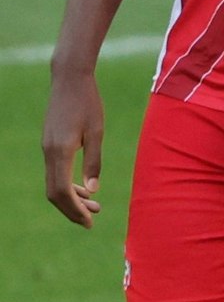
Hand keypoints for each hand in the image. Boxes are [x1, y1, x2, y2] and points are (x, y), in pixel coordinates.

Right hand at [42, 70, 105, 227]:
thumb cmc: (88, 103)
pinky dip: (68, 184)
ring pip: (54, 183)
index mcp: (60, 152)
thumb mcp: (97, 132)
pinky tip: (85, 187)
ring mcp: (47, 148)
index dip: (75, 210)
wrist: (69, 80)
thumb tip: (93, 190)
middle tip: (93, 219)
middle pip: (55, 193)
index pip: (62, 191)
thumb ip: (93, 161)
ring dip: (72, 197)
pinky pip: (55, 172)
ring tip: (95, 205)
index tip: (90, 221)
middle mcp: (49, 153)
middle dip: (72, 209)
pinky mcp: (49, 144)